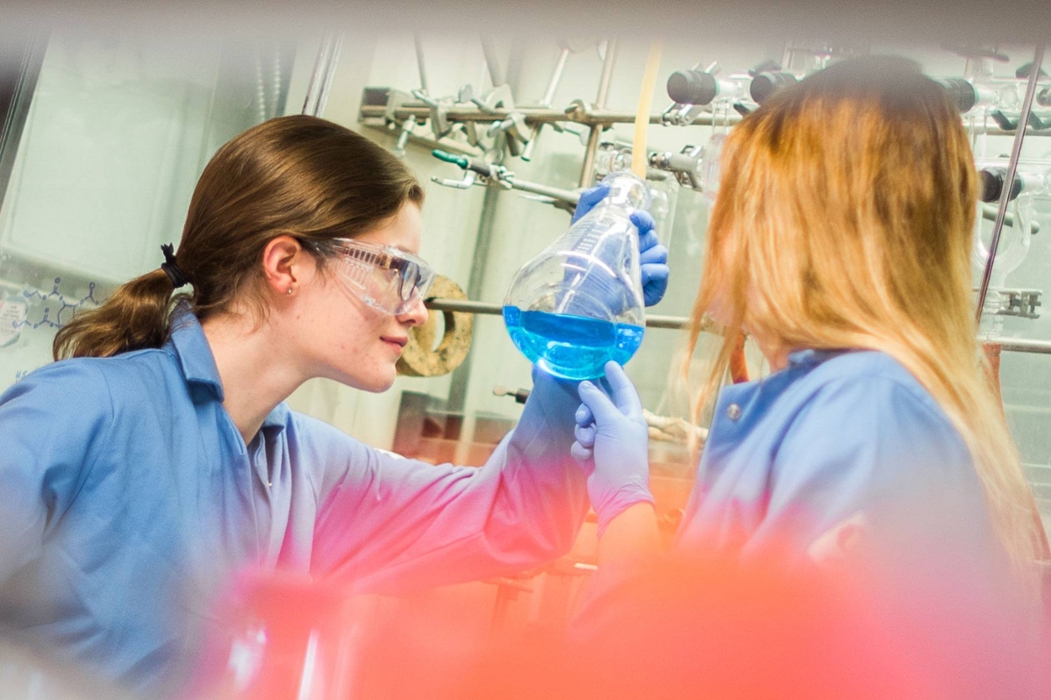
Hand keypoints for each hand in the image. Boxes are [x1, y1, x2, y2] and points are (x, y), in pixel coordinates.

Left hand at [572, 184, 669, 306]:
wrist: (580, 292)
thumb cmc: (580, 263)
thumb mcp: (581, 227)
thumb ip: (588, 200)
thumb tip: (604, 187)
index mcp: (630, 239)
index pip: (646, 223)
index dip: (643, 219)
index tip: (633, 218)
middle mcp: (641, 253)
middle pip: (654, 237)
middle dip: (640, 240)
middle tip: (624, 248)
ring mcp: (649, 270)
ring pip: (660, 252)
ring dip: (643, 257)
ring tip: (625, 266)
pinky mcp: (654, 287)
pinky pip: (663, 271)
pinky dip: (651, 272)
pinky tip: (636, 276)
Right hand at [572, 361, 653, 535]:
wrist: (616, 492)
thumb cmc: (621, 455)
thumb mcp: (611, 422)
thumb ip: (597, 401)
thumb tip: (586, 385)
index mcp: (631, 417)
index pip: (623, 390)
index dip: (616, 376)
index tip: (608, 362)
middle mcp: (619, 427)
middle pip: (598, 407)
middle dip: (588, 411)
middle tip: (584, 417)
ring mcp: (606, 443)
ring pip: (585, 426)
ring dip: (584, 433)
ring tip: (589, 444)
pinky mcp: (593, 457)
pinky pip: (580, 444)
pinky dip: (581, 449)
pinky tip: (587, 458)